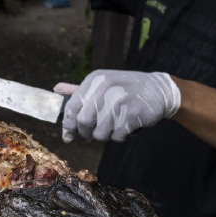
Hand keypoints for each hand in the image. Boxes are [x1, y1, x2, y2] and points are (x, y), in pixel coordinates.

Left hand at [60, 70, 180, 142]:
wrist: (159, 90)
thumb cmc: (126, 89)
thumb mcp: (103, 83)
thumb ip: (79, 89)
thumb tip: (55, 89)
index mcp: (95, 79)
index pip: (72, 107)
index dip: (68, 125)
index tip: (69, 136)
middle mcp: (105, 87)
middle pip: (84, 122)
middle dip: (87, 133)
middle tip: (93, 133)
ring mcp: (119, 100)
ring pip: (100, 133)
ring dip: (106, 136)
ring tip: (114, 126)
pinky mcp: (132, 114)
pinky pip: (117, 136)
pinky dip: (120, 137)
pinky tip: (127, 127)